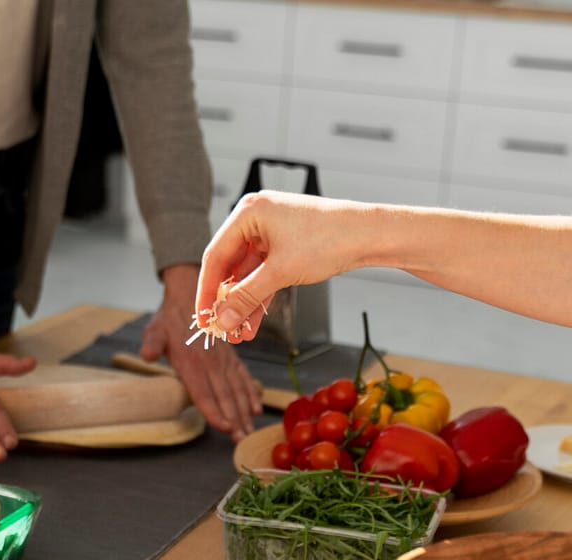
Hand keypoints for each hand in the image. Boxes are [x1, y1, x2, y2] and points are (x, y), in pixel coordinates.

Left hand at [146, 265, 259, 439]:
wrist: (189, 297)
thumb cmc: (168, 319)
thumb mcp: (155, 330)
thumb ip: (152, 344)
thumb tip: (146, 355)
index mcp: (191, 361)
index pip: (204, 392)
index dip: (214, 411)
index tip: (223, 427)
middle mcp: (210, 363)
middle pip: (224, 396)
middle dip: (233, 420)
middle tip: (239, 440)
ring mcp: (223, 361)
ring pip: (236, 390)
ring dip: (244, 412)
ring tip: (248, 432)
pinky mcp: (230, 357)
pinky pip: (243, 377)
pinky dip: (251, 393)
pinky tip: (256, 409)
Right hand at [195, 191, 363, 343]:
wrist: (369, 234)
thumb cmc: (328, 239)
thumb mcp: (281, 272)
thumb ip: (247, 297)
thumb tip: (222, 320)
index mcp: (248, 213)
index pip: (215, 256)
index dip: (207, 291)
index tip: (202, 318)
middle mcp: (255, 219)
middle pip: (229, 266)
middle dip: (227, 302)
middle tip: (220, 330)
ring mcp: (270, 232)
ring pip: (247, 275)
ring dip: (243, 304)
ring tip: (239, 334)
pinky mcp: (284, 245)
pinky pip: (263, 274)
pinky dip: (259, 297)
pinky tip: (253, 322)